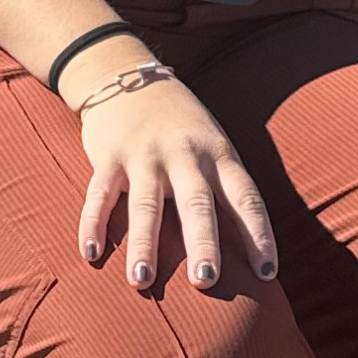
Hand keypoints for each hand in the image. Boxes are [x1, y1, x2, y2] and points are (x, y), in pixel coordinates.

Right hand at [77, 78, 281, 293]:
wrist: (128, 76)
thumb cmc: (183, 127)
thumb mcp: (214, 147)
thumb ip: (226, 191)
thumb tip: (248, 253)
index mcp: (219, 155)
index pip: (245, 198)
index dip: (258, 235)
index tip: (267, 273)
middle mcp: (185, 155)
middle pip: (197, 204)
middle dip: (202, 243)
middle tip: (205, 281)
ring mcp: (144, 155)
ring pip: (145, 204)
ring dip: (143, 243)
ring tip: (141, 280)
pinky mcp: (108, 155)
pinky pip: (99, 194)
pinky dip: (93, 223)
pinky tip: (91, 254)